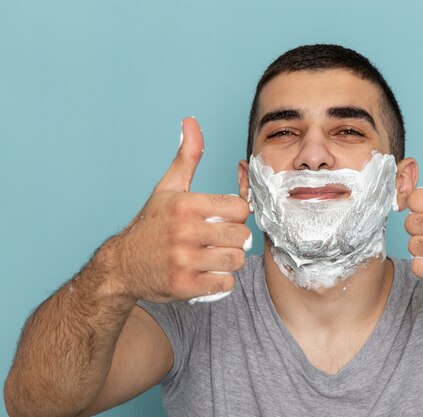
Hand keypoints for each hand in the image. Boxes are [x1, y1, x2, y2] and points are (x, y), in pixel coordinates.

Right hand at [109, 117, 250, 302]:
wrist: (121, 266)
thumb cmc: (151, 225)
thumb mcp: (168, 188)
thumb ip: (187, 157)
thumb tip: (191, 122)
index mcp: (185, 205)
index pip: (239, 208)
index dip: (236, 214)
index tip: (224, 218)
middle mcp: (185, 232)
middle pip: (241, 236)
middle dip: (235, 239)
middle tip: (220, 239)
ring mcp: (184, 261)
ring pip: (235, 261)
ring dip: (229, 261)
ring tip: (214, 256)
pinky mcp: (185, 286)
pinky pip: (225, 284)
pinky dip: (219, 280)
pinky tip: (205, 272)